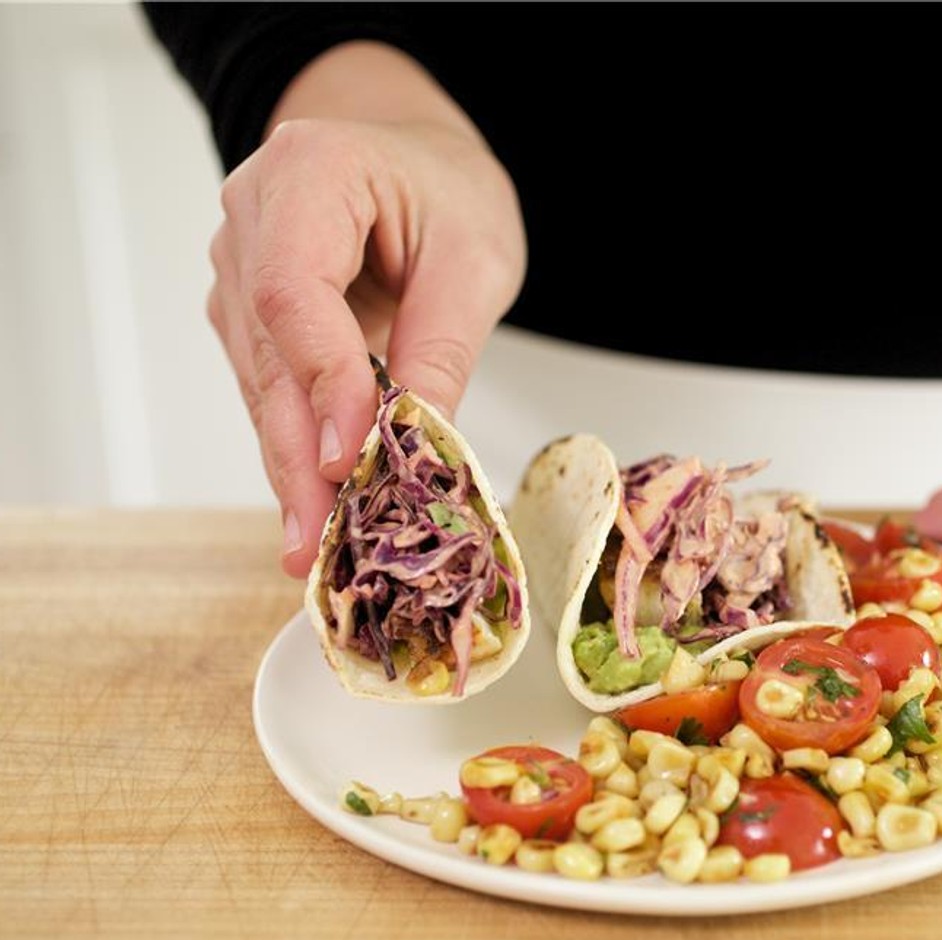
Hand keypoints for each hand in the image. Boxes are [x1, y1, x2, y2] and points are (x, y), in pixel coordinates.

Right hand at [209, 107, 524, 576]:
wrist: (414, 163)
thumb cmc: (447, 193)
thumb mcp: (475, 258)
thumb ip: (442, 345)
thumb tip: (417, 443)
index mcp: (307, 173)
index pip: (295, 292)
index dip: (320, 383)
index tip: (349, 460)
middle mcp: (252, 220)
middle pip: (267, 352)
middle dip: (296, 455)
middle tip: (317, 541)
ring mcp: (240, 272)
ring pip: (261, 384)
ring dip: (290, 468)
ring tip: (316, 548)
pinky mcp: (251, 319)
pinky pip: (272, 391)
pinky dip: (298, 449)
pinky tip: (316, 510)